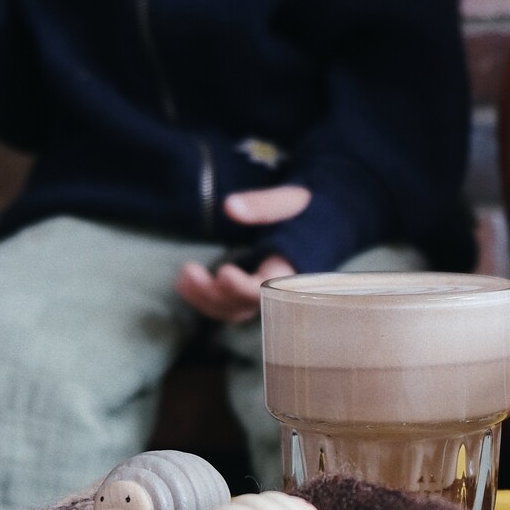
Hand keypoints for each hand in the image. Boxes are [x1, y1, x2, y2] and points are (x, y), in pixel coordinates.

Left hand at [174, 184, 311, 324]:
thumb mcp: (292, 198)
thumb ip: (264, 204)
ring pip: (234, 310)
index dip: (243, 286)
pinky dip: (207, 298)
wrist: (327, 215)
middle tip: (189, 271)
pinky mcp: (253, 288)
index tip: (223, 272)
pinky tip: (186, 284)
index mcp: (294, 268)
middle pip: (244, 306)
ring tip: (183, 279)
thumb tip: (230, 207)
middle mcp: (279, 288)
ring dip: (205, 300)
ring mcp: (265, 291)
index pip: (267, 289)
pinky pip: (230, 304)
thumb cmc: (312, 206)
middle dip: (214, 294)